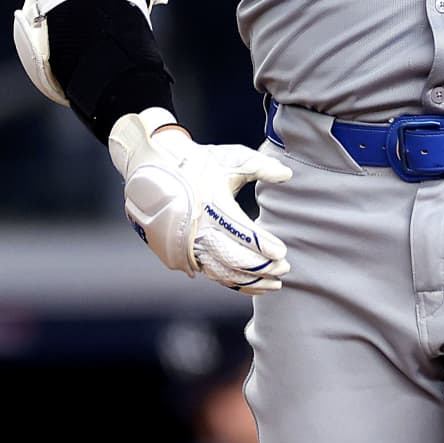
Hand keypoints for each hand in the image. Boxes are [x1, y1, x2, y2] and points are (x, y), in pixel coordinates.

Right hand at [108, 113, 290, 290]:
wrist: (156, 170)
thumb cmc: (198, 163)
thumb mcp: (231, 158)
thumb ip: (261, 166)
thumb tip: (288, 174)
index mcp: (214, 206)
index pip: (245, 235)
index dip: (265, 247)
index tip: (283, 252)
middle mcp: (200, 229)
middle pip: (236, 259)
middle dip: (263, 267)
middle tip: (284, 269)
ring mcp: (190, 245)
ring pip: (224, 273)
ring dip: (251, 281)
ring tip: (274, 283)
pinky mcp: (185, 253)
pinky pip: (213, 273)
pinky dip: (234, 282)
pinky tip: (251, 284)